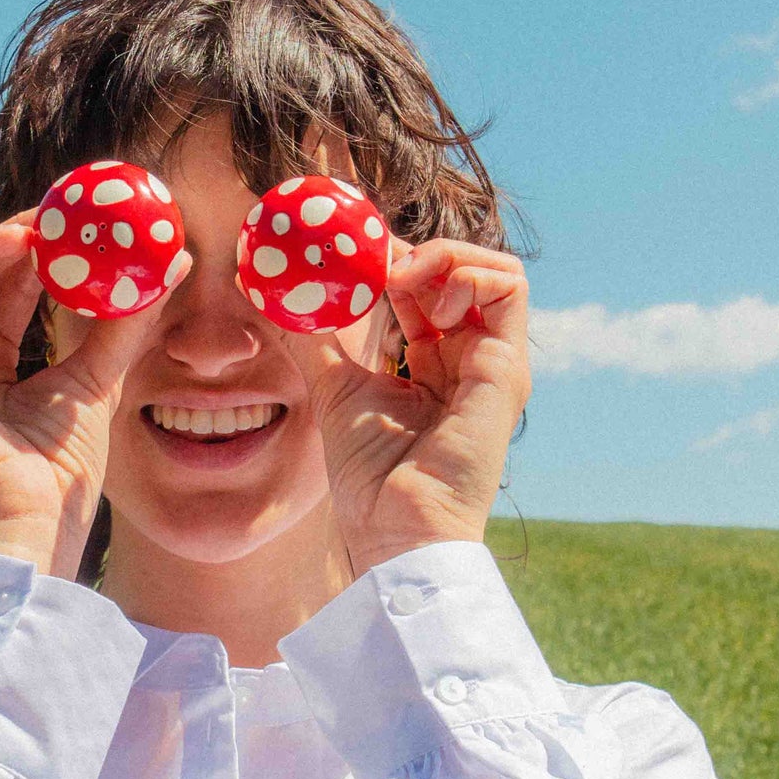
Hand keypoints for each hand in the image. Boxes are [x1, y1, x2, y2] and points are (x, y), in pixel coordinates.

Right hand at [0, 215, 180, 578]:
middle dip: (8, 233)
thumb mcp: (101, 377)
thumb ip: (126, 320)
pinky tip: (17, 242)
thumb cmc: (63, 473)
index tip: (73, 225)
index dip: (29, 250)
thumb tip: (174, 262)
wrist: (37, 524)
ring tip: (39, 225)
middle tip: (60, 213)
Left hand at [281, 238, 530, 572]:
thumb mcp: (334, 387)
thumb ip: (313, 339)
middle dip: (418, 251)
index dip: (395, 260)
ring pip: (496, 270)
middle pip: (465, 271)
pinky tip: (426, 303)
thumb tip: (270, 295)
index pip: (430, 287)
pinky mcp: (508, 368)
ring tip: (401, 281)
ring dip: (447, 257)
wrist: (396, 527)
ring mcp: (495, 362)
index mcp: (436, 364)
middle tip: (375, 262)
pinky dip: (466, 274)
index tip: (353, 255)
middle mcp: (472, 359)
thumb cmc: (370, 475)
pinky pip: (509, 288)